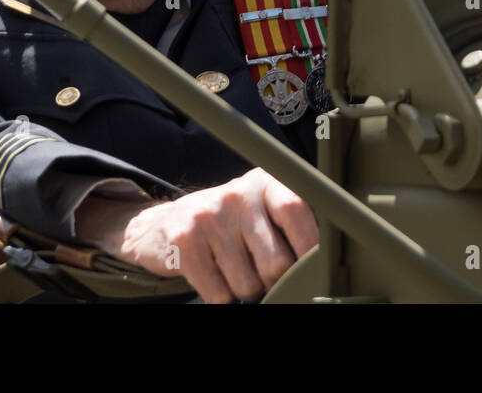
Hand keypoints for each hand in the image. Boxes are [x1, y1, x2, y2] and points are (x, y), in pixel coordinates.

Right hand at [78, 167, 318, 302]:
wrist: (162, 226)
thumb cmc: (226, 223)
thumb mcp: (258, 211)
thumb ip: (288, 228)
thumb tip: (319, 265)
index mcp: (263, 183)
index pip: (296, 211)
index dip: (309, 246)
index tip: (311, 269)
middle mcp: (237, 195)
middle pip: (277, 262)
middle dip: (273, 280)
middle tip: (259, 271)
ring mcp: (209, 217)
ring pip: (248, 285)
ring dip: (244, 290)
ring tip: (231, 269)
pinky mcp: (185, 242)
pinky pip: (219, 295)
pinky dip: (220, 298)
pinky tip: (213, 277)